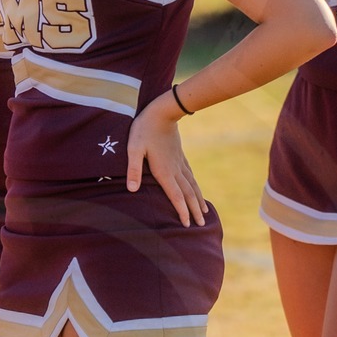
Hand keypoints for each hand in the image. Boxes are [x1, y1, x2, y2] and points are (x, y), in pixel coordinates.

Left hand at [127, 94, 204, 225]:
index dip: (182, 211)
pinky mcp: (180, 156)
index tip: (187, 224)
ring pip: (192, 185)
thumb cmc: (144, 130)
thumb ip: (133, 169)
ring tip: (205, 212)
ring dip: (198, 200)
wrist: (162, 112)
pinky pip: (190, 175)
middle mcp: (175, 170)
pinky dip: (196, 186)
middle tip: (200, 225)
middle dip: (194, 210)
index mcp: (164, 171)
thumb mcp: (134, 149)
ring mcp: (179, 163)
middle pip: (187, 194)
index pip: (175, 196)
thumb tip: (132, 190)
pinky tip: (197, 189)